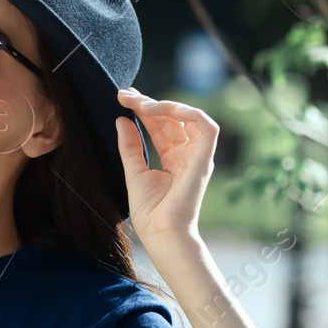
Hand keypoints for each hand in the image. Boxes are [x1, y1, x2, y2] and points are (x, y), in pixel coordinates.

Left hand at [114, 87, 216, 245]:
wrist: (161, 233)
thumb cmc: (150, 212)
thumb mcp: (134, 172)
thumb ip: (130, 146)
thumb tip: (121, 119)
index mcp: (173, 159)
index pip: (160, 126)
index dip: (144, 110)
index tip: (123, 98)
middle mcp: (187, 155)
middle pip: (171, 119)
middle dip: (148, 103)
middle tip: (125, 94)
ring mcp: (197, 156)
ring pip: (188, 117)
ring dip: (164, 105)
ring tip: (139, 103)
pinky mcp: (205, 158)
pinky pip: (206, 126)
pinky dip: (187, 112)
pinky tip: (161, 109)